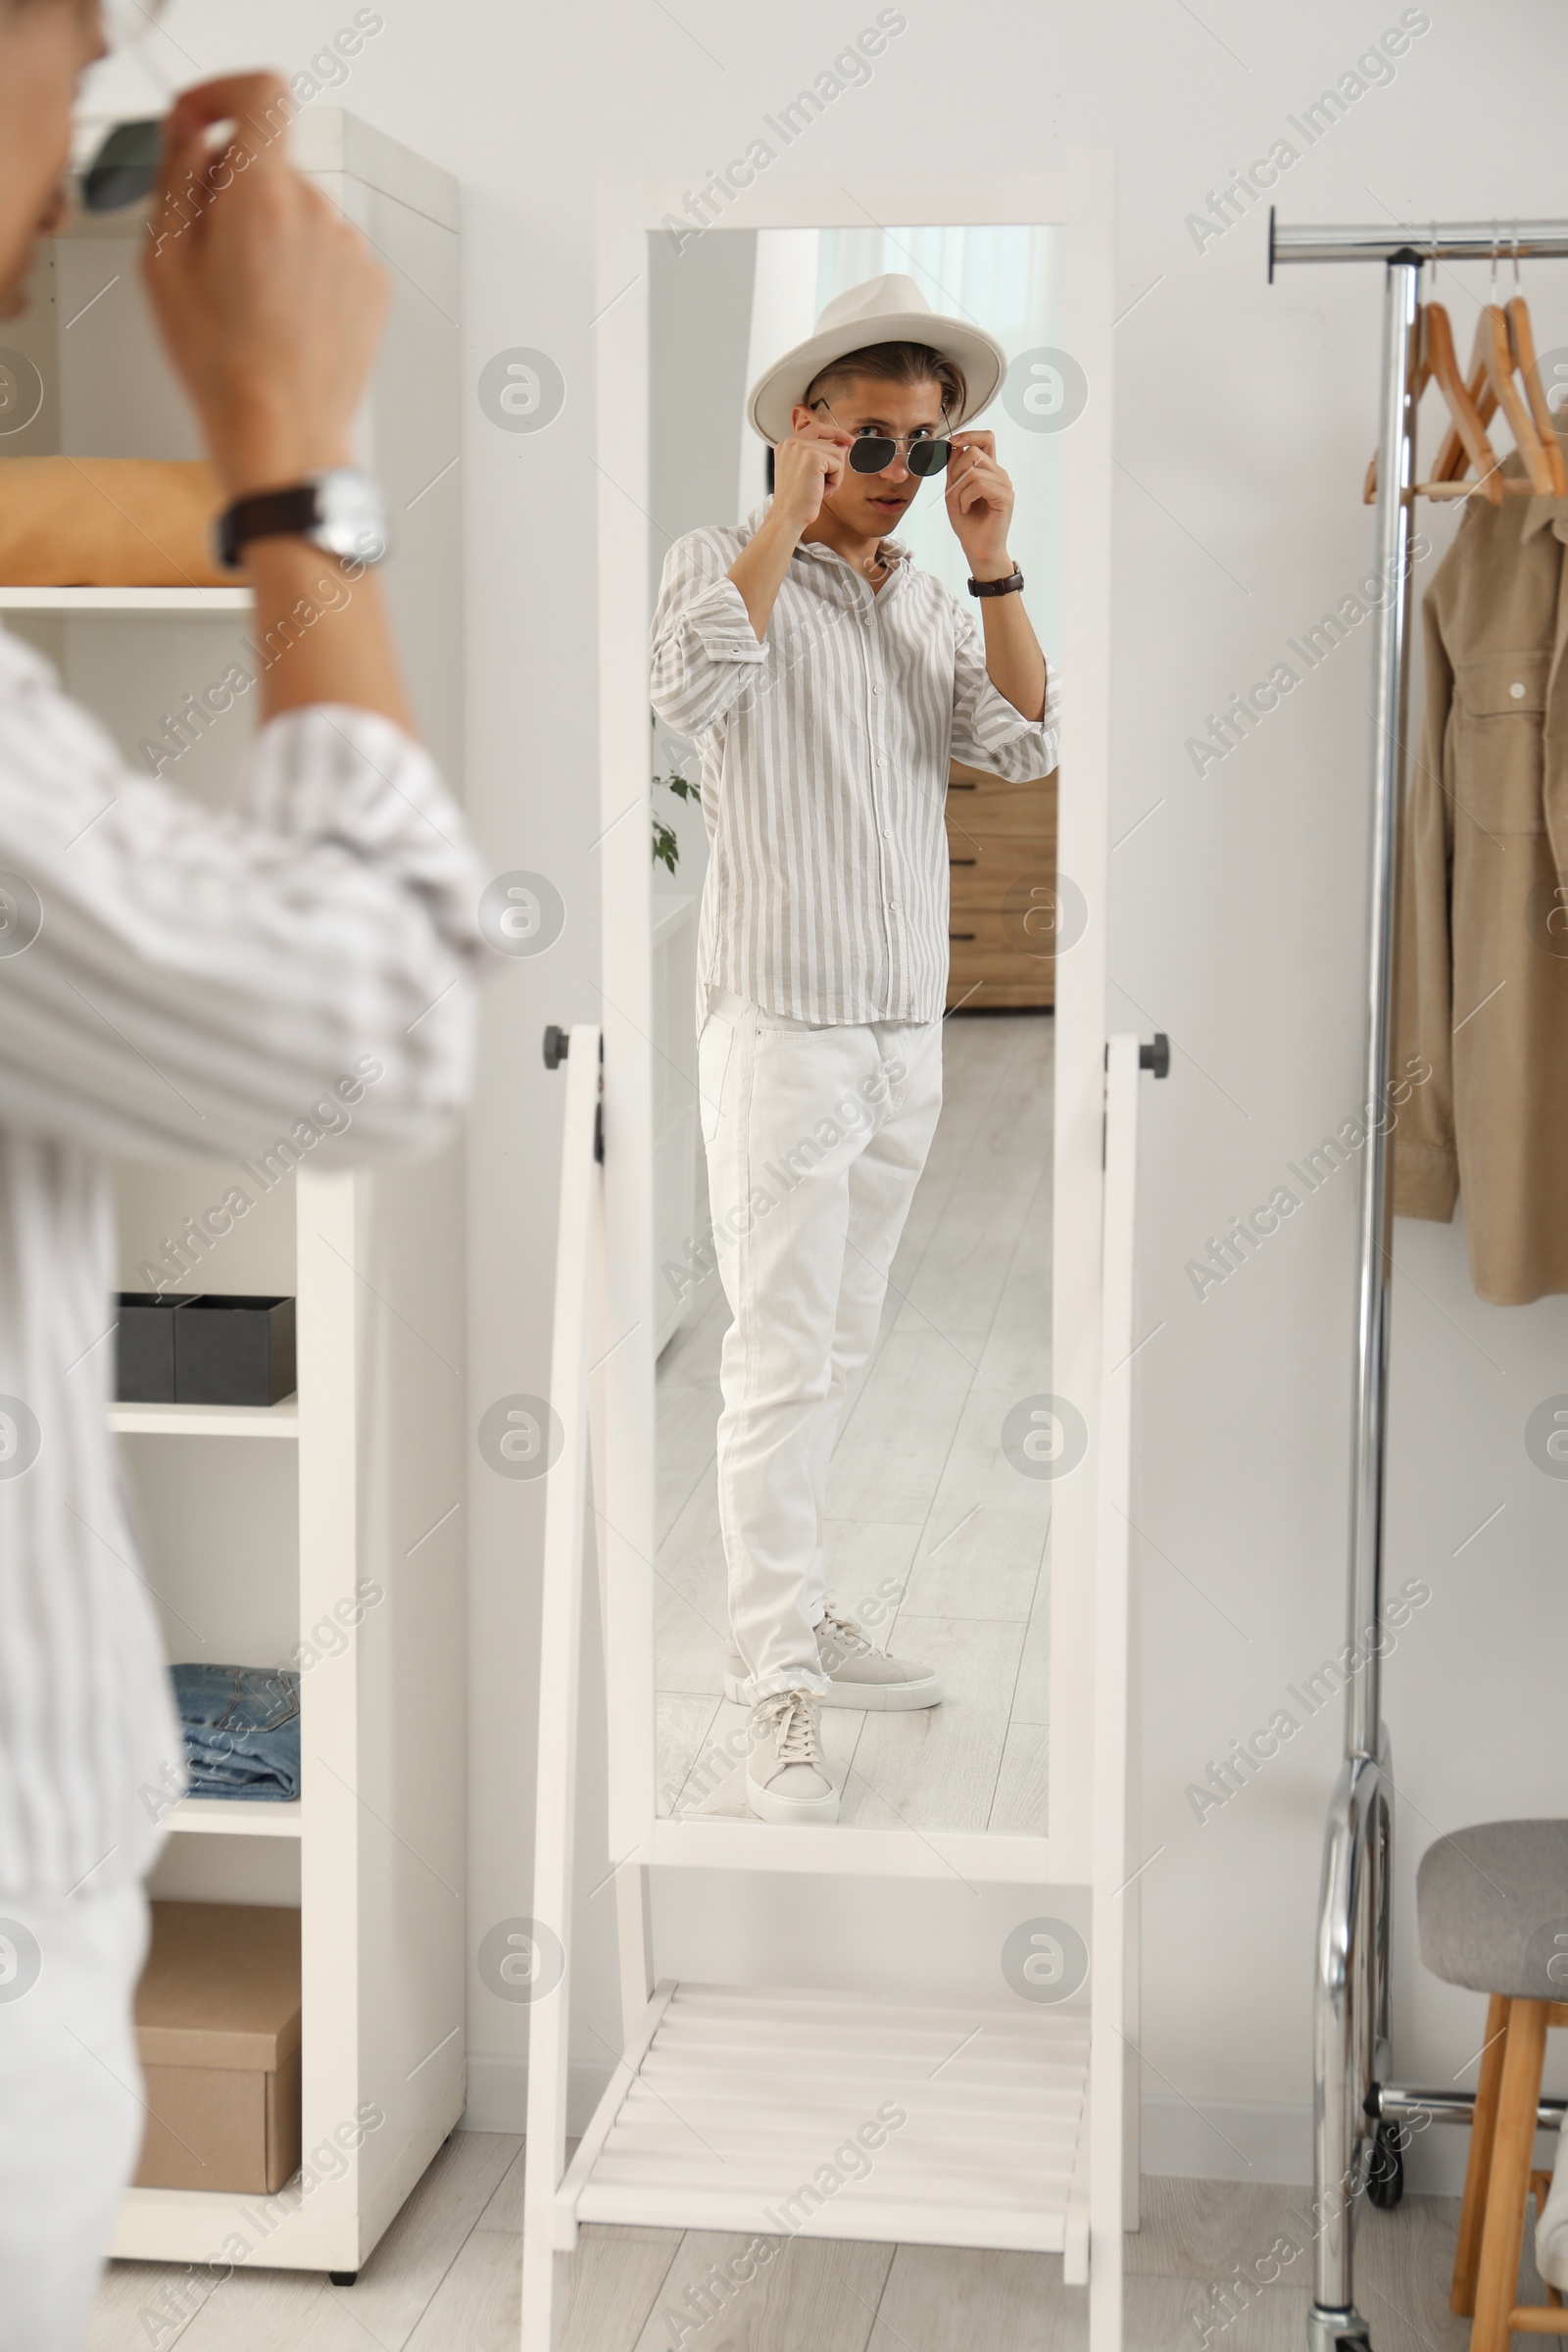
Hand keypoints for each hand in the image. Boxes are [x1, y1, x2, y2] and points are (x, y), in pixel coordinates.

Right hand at [141, 75, 387, 498]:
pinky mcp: (373, 283)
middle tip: (211, 254)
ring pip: (301, 212)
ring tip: (252, 301)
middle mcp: (320, 213)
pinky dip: (305, 268)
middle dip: (237, 191)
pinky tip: (284, 316)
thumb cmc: (224, 366)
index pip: (263, 93)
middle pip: (274, 163)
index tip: (203, 121)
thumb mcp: (164, 262)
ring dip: (273, 235)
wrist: (284, 436)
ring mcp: (353, 249)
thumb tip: (191, 135)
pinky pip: (329, 251)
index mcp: (264, 198)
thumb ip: (177, 178)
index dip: (226, 96)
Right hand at [769, 424, 847, 535]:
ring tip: (819, 490)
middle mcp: (792, 442)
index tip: (848, 440)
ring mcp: (801, 447)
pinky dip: (835, 481)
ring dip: (835, 476)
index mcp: (786, 446)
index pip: (816, 428)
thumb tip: (843, 445)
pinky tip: (821, 491)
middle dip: (834, 466)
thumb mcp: (806, 474)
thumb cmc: (796, 502)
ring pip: (837, 454)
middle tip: (824, 486)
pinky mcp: (812, 456)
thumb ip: (820, 456)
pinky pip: (838, 464)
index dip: (835, 432)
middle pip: (830, 443)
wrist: (788, 517)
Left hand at [944, 431, 1016, 576]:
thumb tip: (954, 446)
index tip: (953, 442)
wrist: (977, 548)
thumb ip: (954, 469)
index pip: (987, 438)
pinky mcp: (1005, 496)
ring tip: (960, 506)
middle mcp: (999, 473)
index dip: (970, 434)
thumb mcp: (953, 491)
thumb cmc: (967, 523)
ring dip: (958, 490)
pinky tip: (966, 509)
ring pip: (974, 470)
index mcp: (989, 470)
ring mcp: (1004, 484)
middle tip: (953, 493)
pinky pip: (979, 484)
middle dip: (955, 471)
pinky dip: (965, 498)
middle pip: (974, 452)